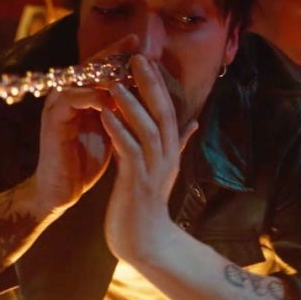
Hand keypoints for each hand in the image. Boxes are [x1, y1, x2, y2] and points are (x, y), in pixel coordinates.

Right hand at [31, 34, 138, 213]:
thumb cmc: (86, 161)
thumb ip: (126, 113)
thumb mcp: (112, 132)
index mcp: (81, 95)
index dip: (120, 54)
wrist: (62, 190)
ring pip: (81, 79)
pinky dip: (92, 98)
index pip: (101, 67)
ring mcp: (58, 105)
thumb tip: (153, 99)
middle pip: (90, 65)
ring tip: (129, 71)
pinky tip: (111, 100)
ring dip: (106, 75)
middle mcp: (67, 94)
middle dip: (113, 53)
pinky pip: (72, 100)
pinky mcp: (53, 120)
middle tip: (135, 44)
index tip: (143, 46)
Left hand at [100, 54, 197, 261]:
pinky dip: (119, 132)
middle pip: (163, 113)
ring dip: (133, 104)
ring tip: (118, 81)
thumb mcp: (163, 168)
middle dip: (151, 84)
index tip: (145, 57)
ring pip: (147, 130)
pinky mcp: (137, 183)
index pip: (167, 109)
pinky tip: (106, 115)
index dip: (158, 83)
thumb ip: (178, 142)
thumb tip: (194, 121)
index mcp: (170, 150)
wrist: (143, 242)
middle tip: (137, 57)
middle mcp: (166, 156)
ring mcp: (153, 170)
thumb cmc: (146, 204)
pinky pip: (129, 152)